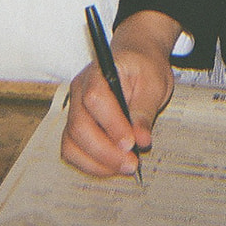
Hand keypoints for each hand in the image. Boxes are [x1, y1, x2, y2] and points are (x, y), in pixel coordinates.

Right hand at [61, 11, 180, 176]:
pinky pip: (73, 150)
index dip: (111, 124)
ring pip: (71, 142)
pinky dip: (90, 163)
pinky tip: (112, 165)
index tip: (131, 143)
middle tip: (131, 163)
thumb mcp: (154, 83)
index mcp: (99, 72)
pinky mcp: (76, 125)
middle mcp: (80, 91)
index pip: (95, 99)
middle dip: (105, 152)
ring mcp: (75, 109)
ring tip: (124, 167)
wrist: (135, 58)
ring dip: (97, 162)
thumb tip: (142, 140)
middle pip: (79, 126)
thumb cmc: (144, 67)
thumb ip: (145, 110)